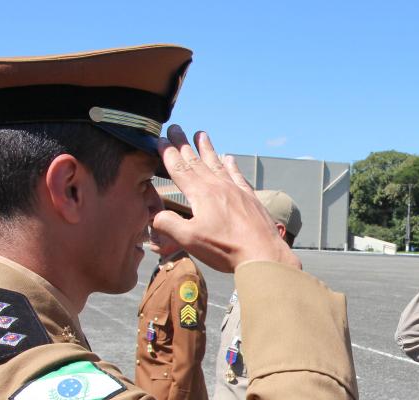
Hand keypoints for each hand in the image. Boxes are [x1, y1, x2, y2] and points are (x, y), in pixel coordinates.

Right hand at [152, 126, 300, 271]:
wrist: (262, 253)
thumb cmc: (225, 248)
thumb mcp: (189, 239)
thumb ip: (169, 224)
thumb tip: (155, 215)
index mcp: (201, 194)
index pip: (179, 168)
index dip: (167, 153)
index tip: (160, 139)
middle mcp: (218, 186)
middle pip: (196, 161)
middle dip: (183, 144)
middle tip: (176, 127)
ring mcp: (236, 190)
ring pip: (217, 164)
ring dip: (207, 149)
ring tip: (201, 134)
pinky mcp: (250, 198)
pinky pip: (238, 176)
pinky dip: (232, 165)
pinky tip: (229, 158)